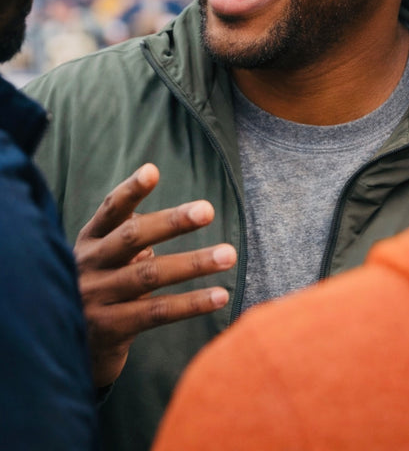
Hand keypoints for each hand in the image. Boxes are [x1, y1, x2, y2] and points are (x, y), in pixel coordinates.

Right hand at [74, 163, 236, 387]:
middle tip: (207, 209)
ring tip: (228, 254)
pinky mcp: (110, 329)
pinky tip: (220, 296)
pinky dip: (192, 303)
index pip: (110, 209)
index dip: (130, 190)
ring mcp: (96, 297)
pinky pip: (157, 312)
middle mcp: (88, 265)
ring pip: (150, 274)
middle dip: (172, 222)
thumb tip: (177, 217)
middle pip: (132, 237)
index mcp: (89, 240)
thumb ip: (132, 236)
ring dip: (194, 263)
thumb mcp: (107, 258)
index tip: (152, 170)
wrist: (70, 348)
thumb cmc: (102, 289)